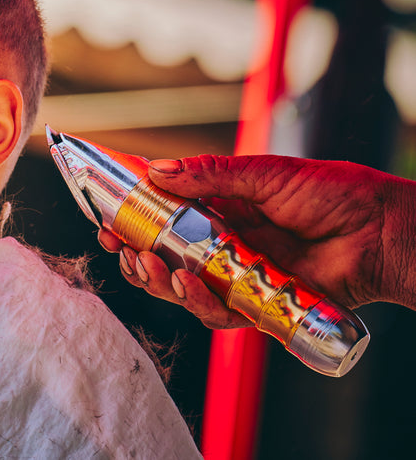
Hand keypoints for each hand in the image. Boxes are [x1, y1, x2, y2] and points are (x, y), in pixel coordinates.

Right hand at [100, 154, 415, 328]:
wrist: (382, 231)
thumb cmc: (332, 194)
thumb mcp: (264, 174)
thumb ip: (210, 174)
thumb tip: (157, 170)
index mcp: (220, 208)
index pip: (162, 214)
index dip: (131, 218)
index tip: (103, 214)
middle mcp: (222, 245)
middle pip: (163, 256)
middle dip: (133, 253)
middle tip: (116, 245)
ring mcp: (238, 277)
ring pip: (181, 289)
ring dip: (155, 279)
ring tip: (145, 264)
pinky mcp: (258, 307)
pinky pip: (217, 314)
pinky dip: (197, 302)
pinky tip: (185, 285)